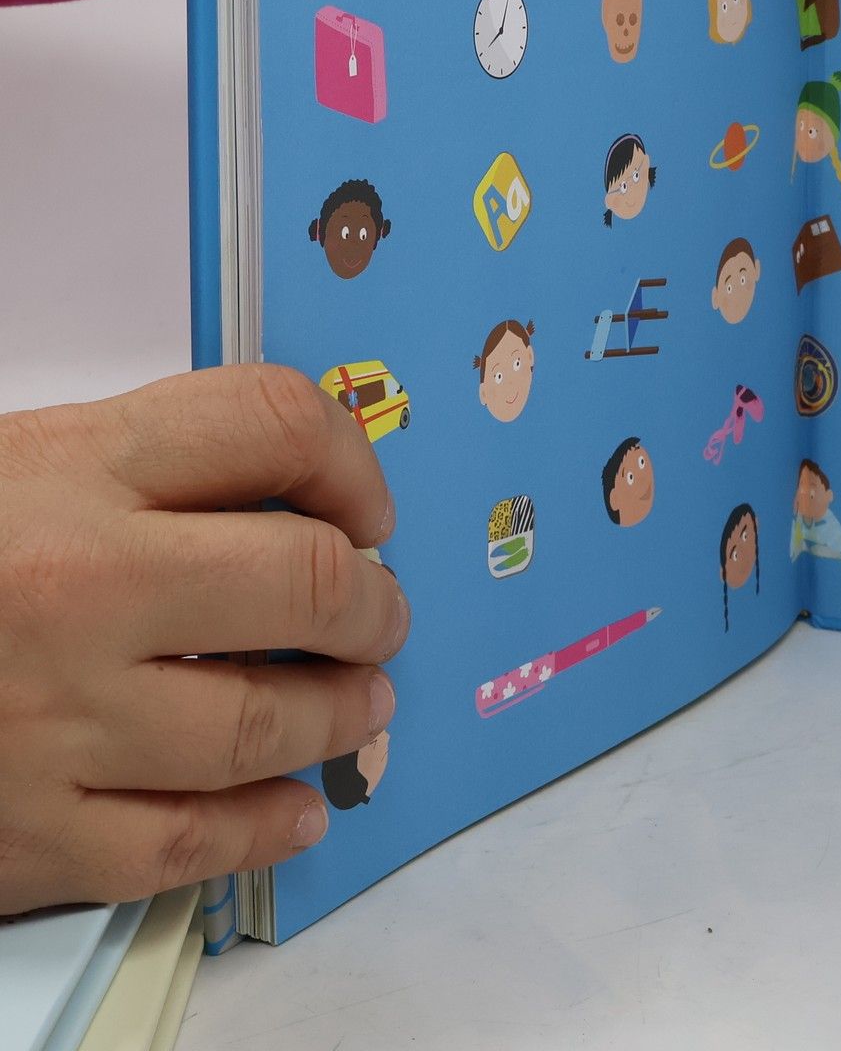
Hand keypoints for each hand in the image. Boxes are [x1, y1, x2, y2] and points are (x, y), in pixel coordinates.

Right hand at [0, 367, 408, 914]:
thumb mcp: (26, 462)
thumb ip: (155, 467)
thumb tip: (310, 494)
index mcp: (77, 468)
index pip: (275, 421)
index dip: (350, 459)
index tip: (366, 507)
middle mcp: (80, 587)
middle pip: (305, 580)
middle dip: (371, 605)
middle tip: (379, 618)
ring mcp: (55, 720)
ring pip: (265, 724)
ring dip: (342, 715)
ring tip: (360, 704)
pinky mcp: (23, 835)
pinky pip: (180, 845)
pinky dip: (259, 830)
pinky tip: (294, 811)